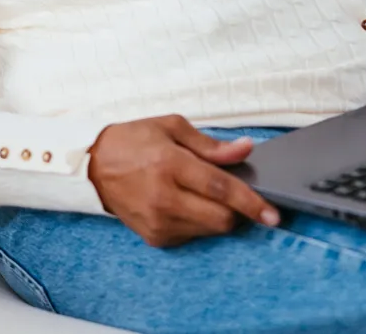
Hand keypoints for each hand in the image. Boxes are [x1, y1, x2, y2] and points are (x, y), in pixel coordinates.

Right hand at [87, 115, 280, 247]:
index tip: (272, 214)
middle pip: (221, 218)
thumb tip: (245, 150)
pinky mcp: (154, 237)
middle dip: (237, 210)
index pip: (220, 189)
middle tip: (232, 192)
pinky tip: (181, 203)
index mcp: (170, 164)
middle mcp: (164, 197)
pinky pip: (192, 235)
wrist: (93, 166)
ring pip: (209, 230)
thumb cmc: (133, 141)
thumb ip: (211, 145)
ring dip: (216, 215)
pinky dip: (197, 221)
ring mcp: (158, 221)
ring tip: (197, 192)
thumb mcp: (171, 127)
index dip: (251, 202)